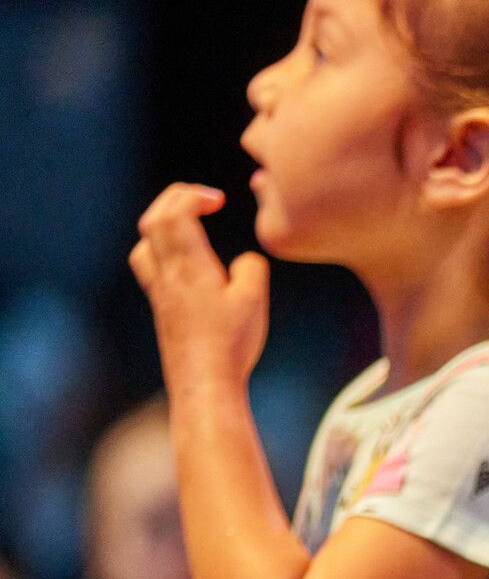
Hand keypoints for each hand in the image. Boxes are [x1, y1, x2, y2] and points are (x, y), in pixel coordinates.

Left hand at [129, 184, 268, 394]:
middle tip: (203, 201)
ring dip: (164, 222)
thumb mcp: (254, 301)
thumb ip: (251, 269)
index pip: (176, 212)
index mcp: (191, 266)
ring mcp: (161, 290)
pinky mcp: (161, 306)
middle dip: (176, 200)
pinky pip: (148, 263)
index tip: (218, 201)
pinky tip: (182, 260)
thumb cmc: (230, 344)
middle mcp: (168, 274)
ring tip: (189, 225)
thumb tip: (243, 262)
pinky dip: (161, 247)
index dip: (193, 195)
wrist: (203, 382)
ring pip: (145, 241)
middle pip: (154, 219)